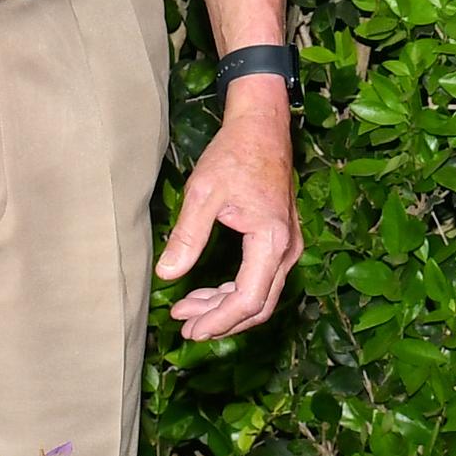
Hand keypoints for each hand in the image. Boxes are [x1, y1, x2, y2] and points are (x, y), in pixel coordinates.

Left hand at [158, 85, 302, 338]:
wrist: (262, 127)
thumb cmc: (234, 154)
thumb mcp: (203, 193)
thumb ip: (187, 236)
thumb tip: (166, 274)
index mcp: (271, 240)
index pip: (248, 298)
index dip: (218, 320)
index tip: (189, 328)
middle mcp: (288, 248)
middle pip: (259, 304)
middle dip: (221, 320)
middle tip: (185, 328)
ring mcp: (289, 245)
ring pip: (261, 294)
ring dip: (225, 307)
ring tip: (187, 311)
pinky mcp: (282, 241)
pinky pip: (262, 279)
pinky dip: (234, 290)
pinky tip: (205, 291)